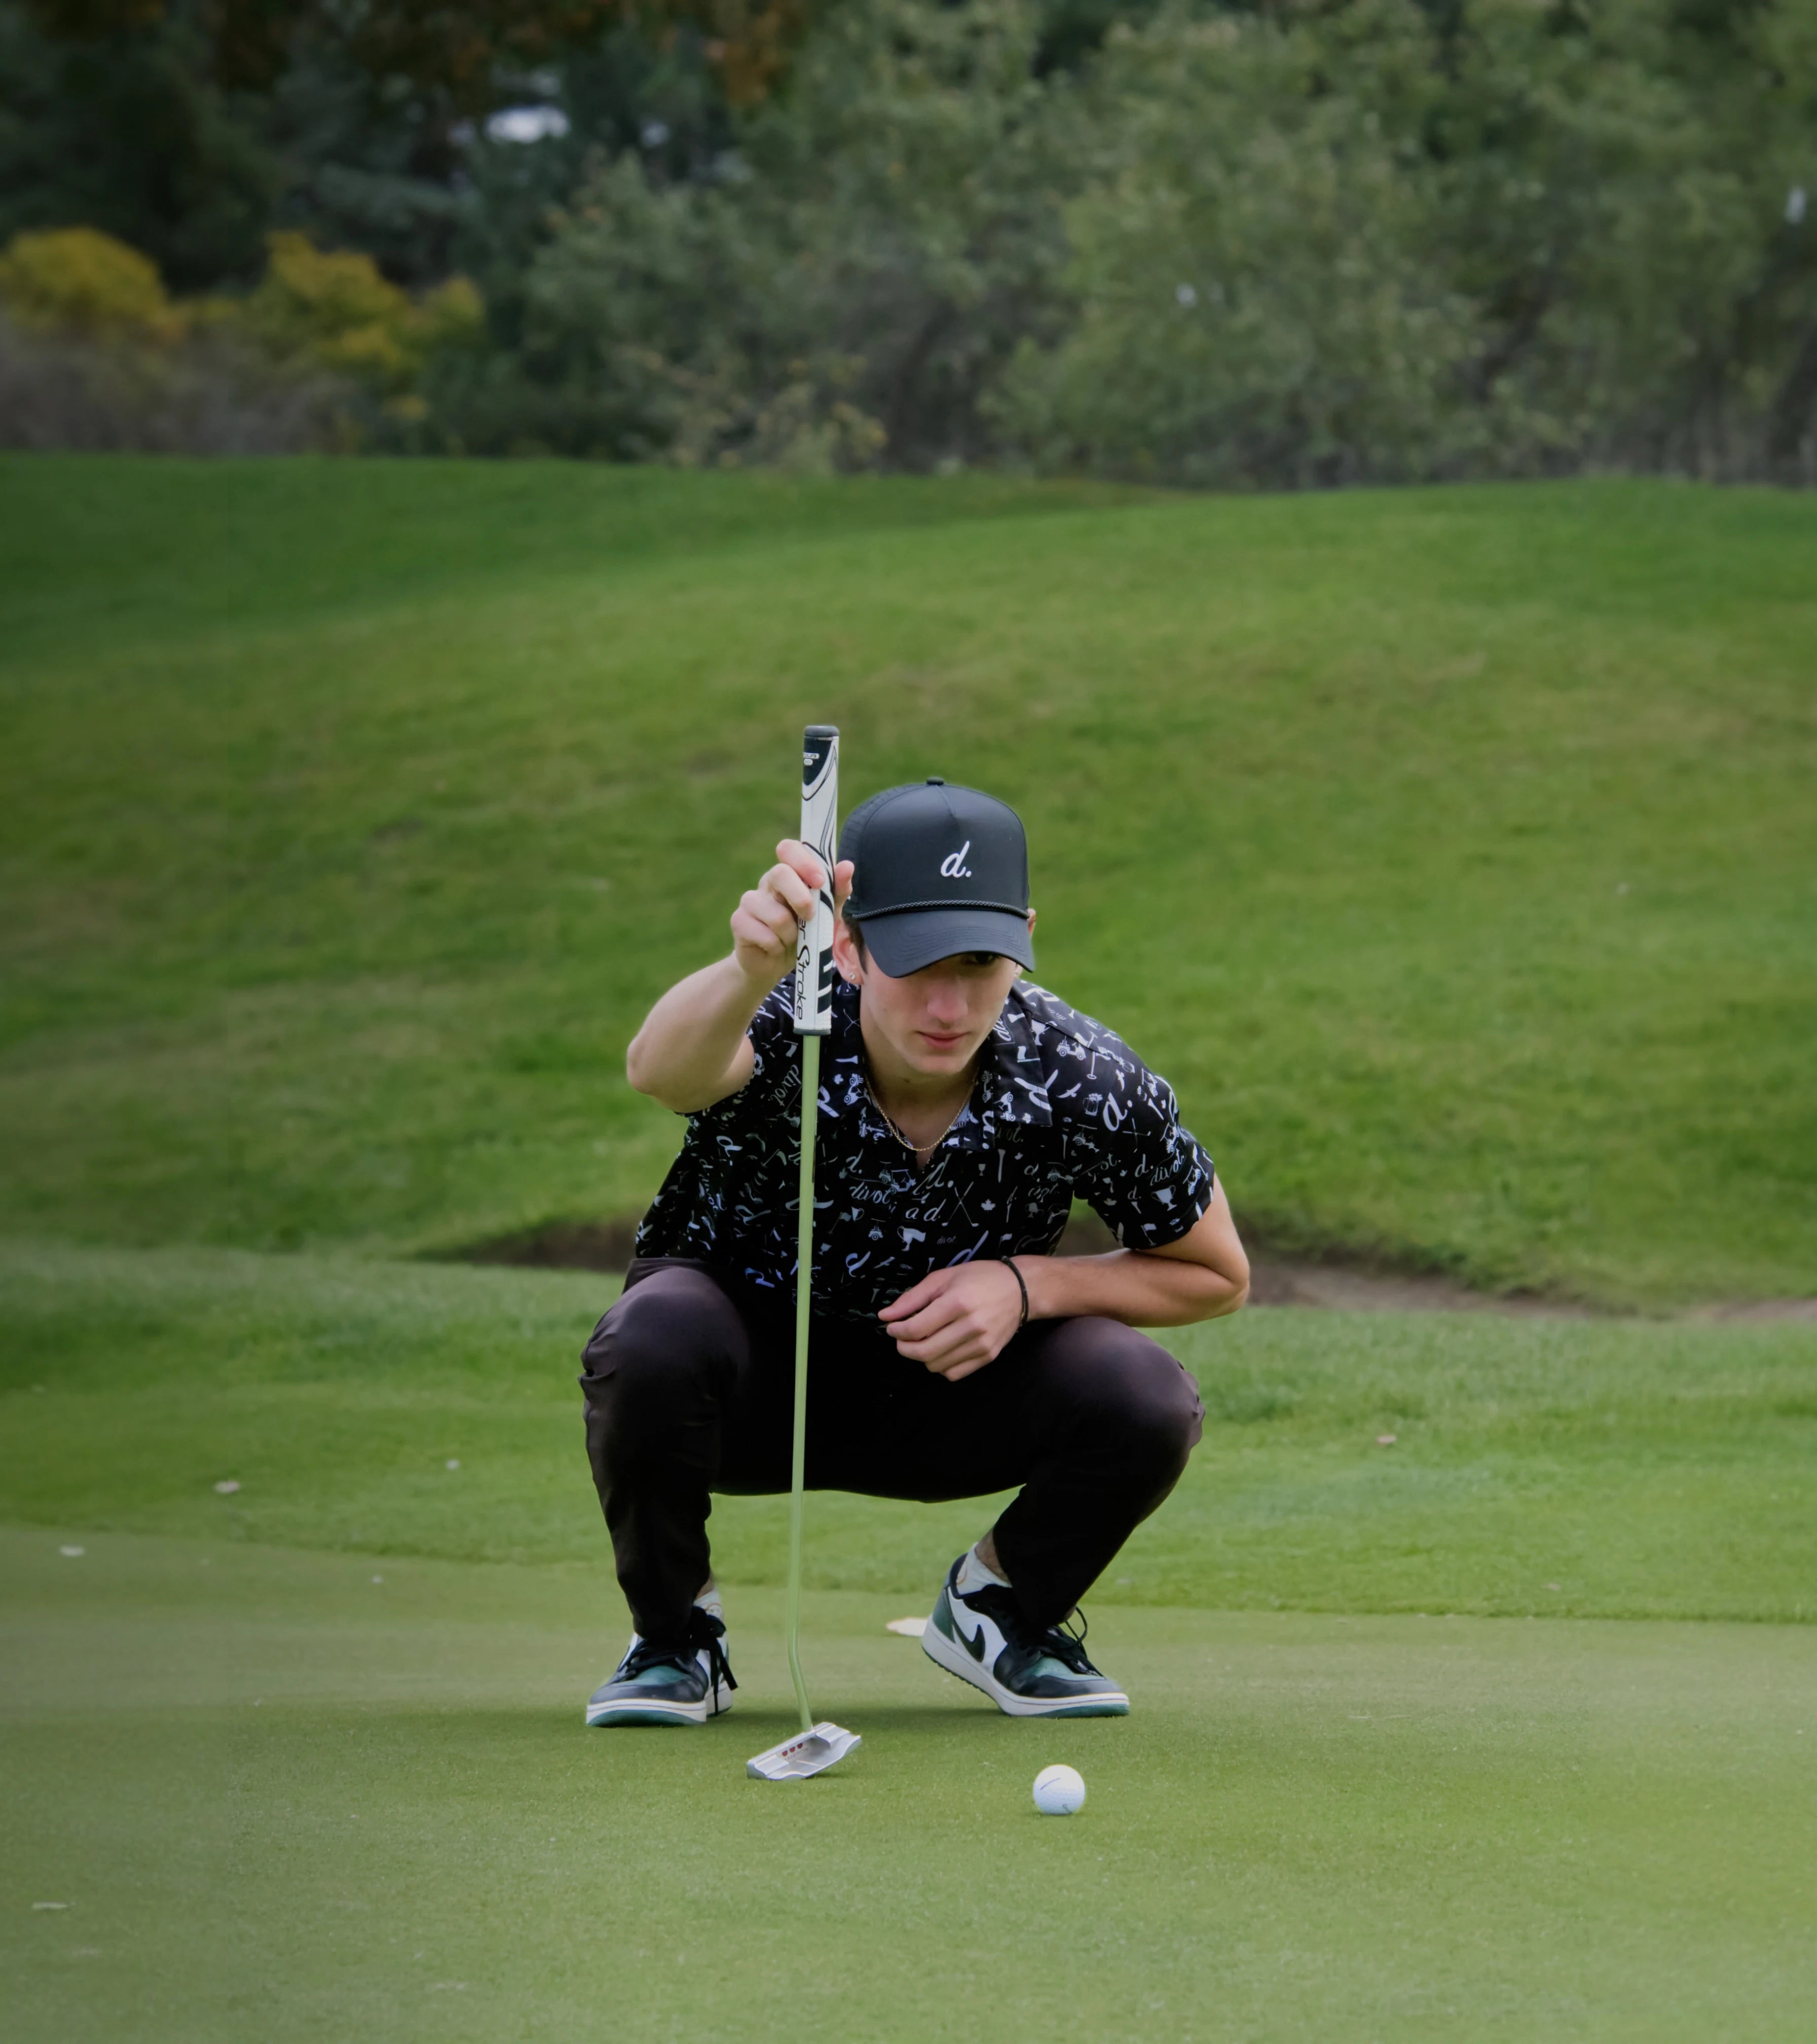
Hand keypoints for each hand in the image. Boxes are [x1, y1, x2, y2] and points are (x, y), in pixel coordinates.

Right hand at [730, 839, 853, 986]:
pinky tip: (774, 947)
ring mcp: (750, 901)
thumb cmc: (804, 934)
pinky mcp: (739, 921)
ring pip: (776, 914)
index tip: (820, 882)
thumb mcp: (827, 914)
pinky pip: (765, 934)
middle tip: (809, 918)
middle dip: (801, 899)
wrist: (776, 964)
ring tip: (790, 939)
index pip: (789, 849)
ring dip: (791, 934)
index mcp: (789, 874)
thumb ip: (837, 892)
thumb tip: (847, 866)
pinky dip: (777, 946)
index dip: (804, 861)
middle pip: (779, 873)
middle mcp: (767, 883)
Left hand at [878, 1262, 1026, 1380]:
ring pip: (936, 1366)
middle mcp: (971, 1326)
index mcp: (957, 1303)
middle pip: (924, 1352)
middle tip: (902, 1338)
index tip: (892, 1327)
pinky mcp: (988, 1356)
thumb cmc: (979, 1278)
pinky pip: (954, 1373)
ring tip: (924, 1341)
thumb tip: (885, 1316)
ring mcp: (981, 1344)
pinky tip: (942, 1350)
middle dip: (904, 1348)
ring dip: (923, 1357)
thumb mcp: (943, 1277)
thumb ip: (912, 1298)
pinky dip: (942, 1366)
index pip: (915, 1329)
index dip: (896, 1331)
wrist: (1020, 1289)